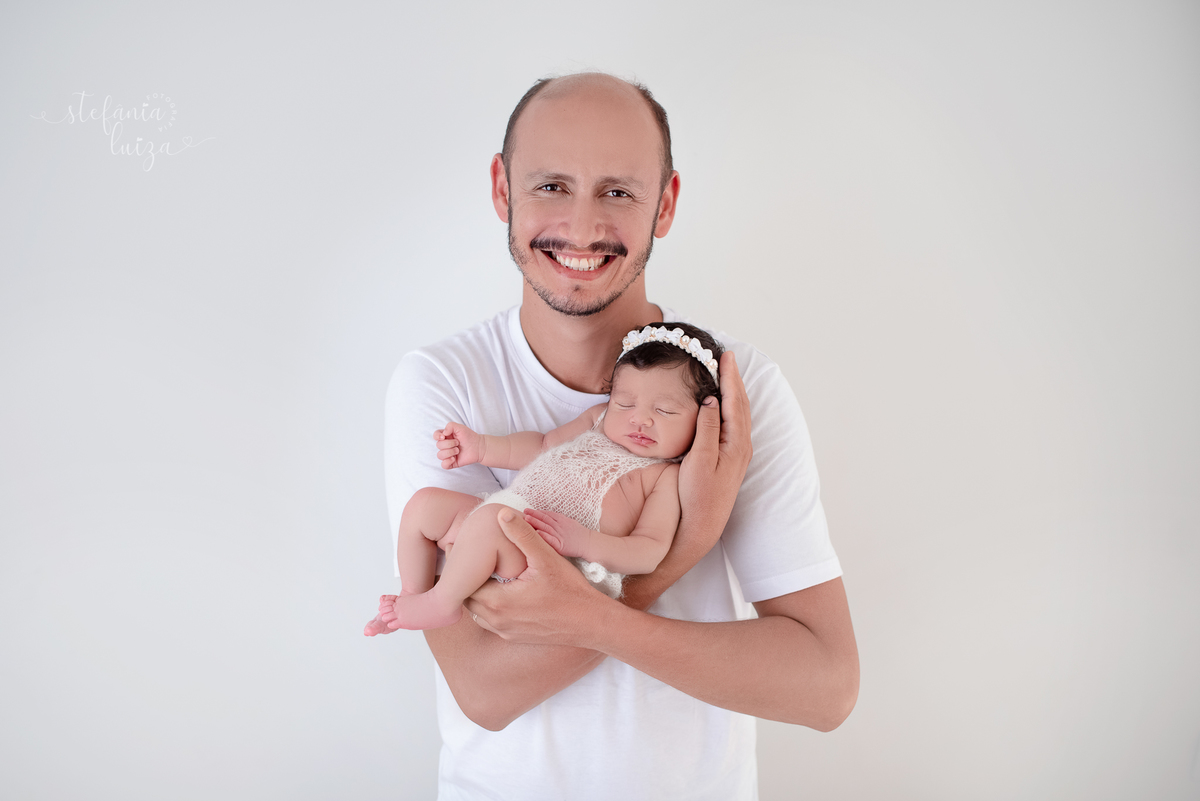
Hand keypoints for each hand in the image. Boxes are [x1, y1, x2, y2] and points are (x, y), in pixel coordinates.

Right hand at [434, 421, 482, 468]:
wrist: (478, 446)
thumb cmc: (469, 437)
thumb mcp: (460, 427)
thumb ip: (450, 426)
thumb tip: (443, 434)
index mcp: (446, 436)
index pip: (435, 436)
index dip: (437, 436)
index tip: (443, 436)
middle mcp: (445, 445)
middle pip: (438, 445)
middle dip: (449, 444)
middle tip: (458, 443)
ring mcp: (448, 455)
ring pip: (440, 455)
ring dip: (449, 452)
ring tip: (458, 450)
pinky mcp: (451, 463)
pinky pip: (443, 465)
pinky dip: (447, 462)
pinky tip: (454, 458)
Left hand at [464, 508, 603, 646]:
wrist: (591, 623)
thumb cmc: (570, 591)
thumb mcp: (545, 558)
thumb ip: (522, 535)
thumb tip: (501, 513)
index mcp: (498, 601)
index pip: (465, 584)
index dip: (461, 568)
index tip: (459, 551)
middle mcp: (497, 620)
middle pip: (468, 599)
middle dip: (468, 581)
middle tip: (469, 561)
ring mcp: (506, 631)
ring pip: (478, 613)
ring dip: (478, 595)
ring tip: (485, 575)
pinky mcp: (515, 637)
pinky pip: (492, 622)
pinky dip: (490, 608)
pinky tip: (502, 592)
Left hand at [523, 508, 591, 558]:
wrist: (590, 543)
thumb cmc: (578, 534)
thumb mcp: (568, 522)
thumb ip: (557, 520)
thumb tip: (544, 516)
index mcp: (561, 520)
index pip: (547, 514)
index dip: (537, 512)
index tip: (527, 510)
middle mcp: (560, 526)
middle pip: (545, 519)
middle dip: (534, 515)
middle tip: (524, 512)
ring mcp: (560, 535)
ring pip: (547, 527)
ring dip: (536, 523)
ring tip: (527, 519)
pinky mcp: (561, 546)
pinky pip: (552, 540)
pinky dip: (545, 536)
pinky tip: (537, 533)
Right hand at [676, 350, 752, 553]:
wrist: (702, 525)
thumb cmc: (697, 496)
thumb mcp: (699, 459)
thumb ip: (708, 428)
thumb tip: (713, 400)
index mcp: (735, 443)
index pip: (733, 401)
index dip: (729, 377)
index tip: (725, 356)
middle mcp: (742, 445)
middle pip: (741, 404)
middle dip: (734, 379)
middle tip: (727, 357)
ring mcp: (739, 453)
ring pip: (740, 413)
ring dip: (734, 391)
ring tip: (727, 374)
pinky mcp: (732, 459)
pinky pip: (735, 423)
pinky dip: (732, 406)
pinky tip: (725, 404)